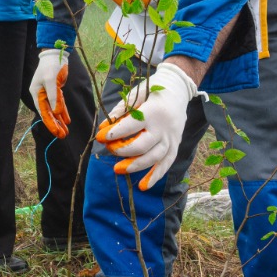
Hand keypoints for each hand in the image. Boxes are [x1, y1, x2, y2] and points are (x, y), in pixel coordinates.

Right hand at [30, 48, 69, 137]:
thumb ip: (54, 97)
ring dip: (59, 121)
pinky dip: (63, 112)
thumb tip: (56, 112)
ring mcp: (48, 94)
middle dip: (55, 125)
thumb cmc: (51, 66)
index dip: (50, 123)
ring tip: (65, 132)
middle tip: (62, 136)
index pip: (44, 112)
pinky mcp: (55, 91)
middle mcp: (41, 95)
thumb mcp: (51, 81)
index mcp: (37, 94)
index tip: (57, 133)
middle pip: (48, 113)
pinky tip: (66, 120)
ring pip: (54, 111)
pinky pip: (59, 105)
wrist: (56, 54)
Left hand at [95, 62, 199, 189]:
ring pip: (154, 157)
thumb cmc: (152, 91)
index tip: (99, 137)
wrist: (177, 90)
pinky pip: (166, 164)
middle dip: (122, 151)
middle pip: (143, 145)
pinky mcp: (175, 145)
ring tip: (118, 169)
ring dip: (135, 166)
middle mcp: (164, 127)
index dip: (113, 133)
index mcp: (153, 111)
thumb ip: (120, 110)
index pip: (131, 126)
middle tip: (109, 149)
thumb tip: (103, 127)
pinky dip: (155, 176)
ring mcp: (172, 138)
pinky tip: (143, 186)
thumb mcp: (135, 94)